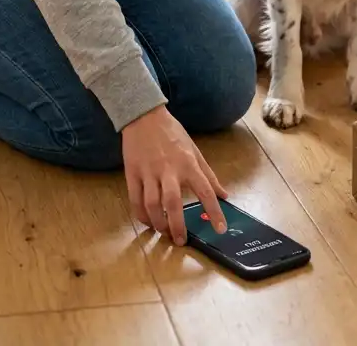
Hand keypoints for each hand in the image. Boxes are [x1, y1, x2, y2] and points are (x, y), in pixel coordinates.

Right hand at [122, 105, 228, 244]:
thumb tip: (224, 195)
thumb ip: (209, 175)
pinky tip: (147, 221)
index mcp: (188, 163)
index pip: (205, 190)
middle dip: (177, 225)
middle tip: (181, 241)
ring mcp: (149, 172)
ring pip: (152, 204)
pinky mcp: (132, 173)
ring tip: (164, 232)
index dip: (215, 211)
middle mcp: (169, 169)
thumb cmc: (172, 133)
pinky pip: (135, 200)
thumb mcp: (194, 150)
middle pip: (173, 203)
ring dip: (158, 223)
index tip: (220, 229)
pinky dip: (141, 215)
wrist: (144, 116)